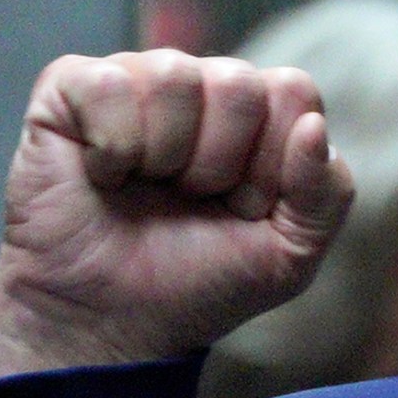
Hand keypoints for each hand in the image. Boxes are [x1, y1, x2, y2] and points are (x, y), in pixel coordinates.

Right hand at [0, 50, 353, 379]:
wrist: (113, 322)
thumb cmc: (198, 282)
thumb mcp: (290, 255)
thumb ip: (326, 193)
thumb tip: (312, 125)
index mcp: (256, 114)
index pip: (292, 90)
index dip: (272, 161)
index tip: (243, 207)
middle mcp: (198, 85)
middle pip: (238, 80)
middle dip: (219, 163)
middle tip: (190, 201)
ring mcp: (135, 80)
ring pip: (174, 75)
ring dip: (165, 156)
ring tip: (145, 189)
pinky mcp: (71, 89)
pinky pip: (109, 85)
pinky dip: (112, 147)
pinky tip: (104, 175)